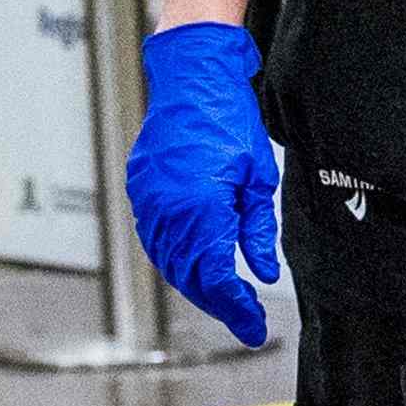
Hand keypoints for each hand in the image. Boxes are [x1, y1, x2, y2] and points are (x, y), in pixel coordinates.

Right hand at [123, 22, 283, 348]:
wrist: (192, 76)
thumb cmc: (228, 118)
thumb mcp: (257, 177)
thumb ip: (258, 231)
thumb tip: (264, 273)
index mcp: (202, 208)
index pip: (218, 278)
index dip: (237, 309)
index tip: (255, 328)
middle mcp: (169, 210)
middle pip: (191, 277)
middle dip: (219, 302)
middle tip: (245, 317)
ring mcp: (149, 201)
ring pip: (170, 263)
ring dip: (197, 284)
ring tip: (225, 296)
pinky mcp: (141, 191)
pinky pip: (156, 240)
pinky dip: (176, 260)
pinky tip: (196, 266)